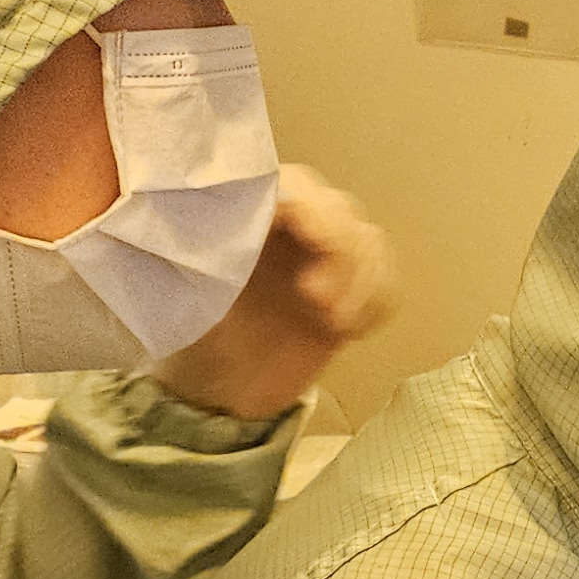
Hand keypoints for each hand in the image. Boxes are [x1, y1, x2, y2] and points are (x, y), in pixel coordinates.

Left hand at [157, 163, 401, 419]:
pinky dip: (377, 303)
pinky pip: (386, 281)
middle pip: (339, 210)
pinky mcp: (351, 291)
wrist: (219, 392)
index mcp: (250, 214)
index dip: (314, 207)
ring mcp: (326, 257)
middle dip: (341, 255)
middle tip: (317, 303)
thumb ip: (217, 254)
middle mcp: (292, 224)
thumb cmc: (197, 339)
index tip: (316, 239)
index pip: (294, 187)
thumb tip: (231, 221)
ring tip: (333, 323)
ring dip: (362, 284)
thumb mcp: (193, 293)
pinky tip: (351, 331)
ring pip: (369, 243)